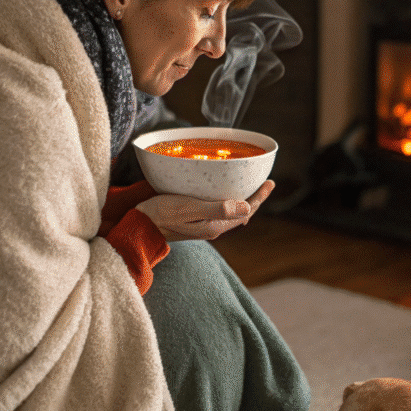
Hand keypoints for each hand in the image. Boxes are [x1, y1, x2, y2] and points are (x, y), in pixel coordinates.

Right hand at [136, 180, 274, 241]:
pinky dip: (227, 200)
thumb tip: (247, 209)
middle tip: (264, 182)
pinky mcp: (195, 220)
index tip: (270, 182)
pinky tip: (224, 191)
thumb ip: (218, 209)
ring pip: (231, 212)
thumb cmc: (163, 214)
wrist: (141, 226)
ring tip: (249, 185)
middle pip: (241, 213)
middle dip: (254, 198)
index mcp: (215, 226)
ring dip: (242, 199)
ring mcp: (204, 225)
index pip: (246, 211)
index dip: (260, 197)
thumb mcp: (191, 209)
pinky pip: (219, 210)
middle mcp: (212, 228)